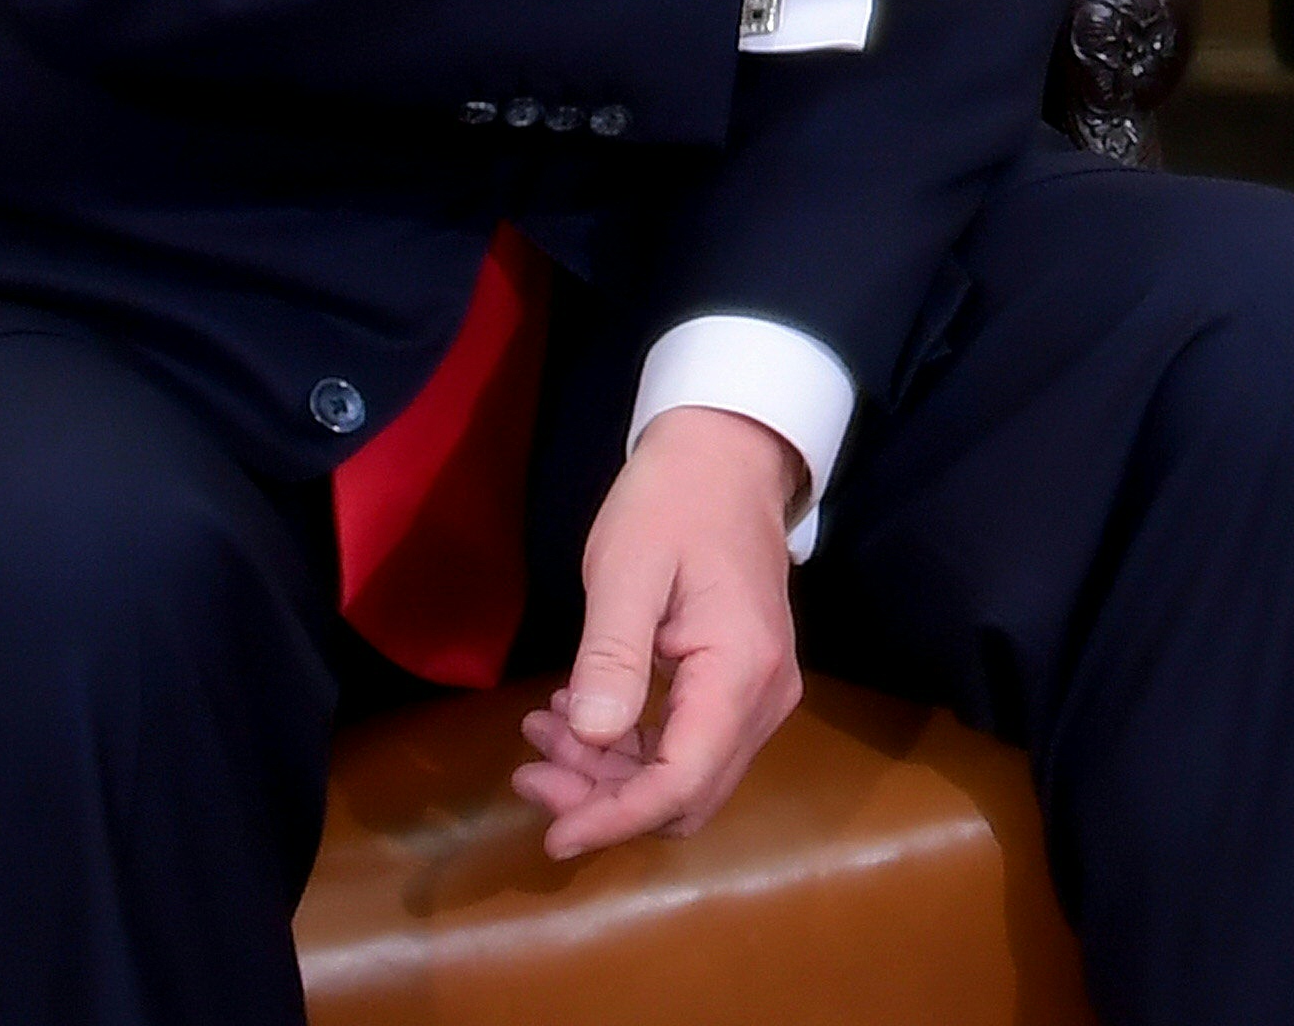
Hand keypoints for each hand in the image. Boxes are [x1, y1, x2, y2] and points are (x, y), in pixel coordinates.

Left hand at [513, 406, 806, 858]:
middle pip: (687, 794)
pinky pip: (689, 746)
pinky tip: (577, 716)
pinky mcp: (742, 685)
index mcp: (740, 670)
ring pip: (686, 778)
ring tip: (540, 735)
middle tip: (529, 772)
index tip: (551, 836)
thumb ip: (612, 655)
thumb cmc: (672, 502)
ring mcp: (759, 693)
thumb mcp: (626, 569)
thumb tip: (591, 737)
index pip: (682, 782)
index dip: (615, 820)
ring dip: (610, 775)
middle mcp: (764, 697)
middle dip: (604, 801)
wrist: (727, 457)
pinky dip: (628, 749)